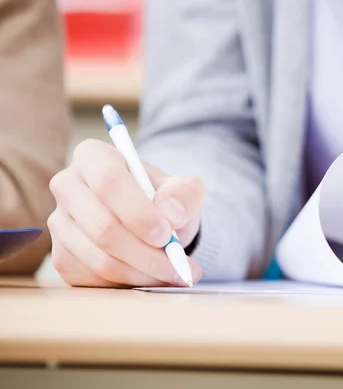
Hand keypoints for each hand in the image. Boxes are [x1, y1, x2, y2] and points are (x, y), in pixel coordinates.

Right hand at [48, 139, 203, 287]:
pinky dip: (130, 284)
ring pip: (100, 259)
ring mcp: (60, 224)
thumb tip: (171, 212)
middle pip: (103, 228)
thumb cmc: (165, 199)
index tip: (166, 234)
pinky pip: (94, 279)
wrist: (152, 223)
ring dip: (143, 273)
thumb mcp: (184, 189)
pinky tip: (153, 277)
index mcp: (93, 156)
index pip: (109, 181)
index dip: (138, 212)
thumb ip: (185, 194)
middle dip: (147, 254)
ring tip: (176, 274)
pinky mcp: (63, 257)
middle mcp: (67, 186)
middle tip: (180, 265)